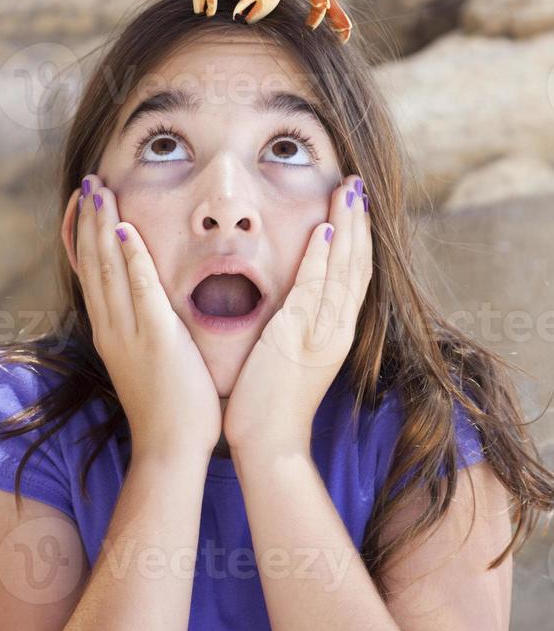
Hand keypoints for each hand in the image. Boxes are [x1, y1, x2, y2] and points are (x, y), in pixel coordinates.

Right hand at [74, 174, 221, 460]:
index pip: (92, 274)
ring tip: (99, 189)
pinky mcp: (155, 338)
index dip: (86, 236)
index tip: (86, 204)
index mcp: (110, 332)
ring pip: (108, 268)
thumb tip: (154, 311)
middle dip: (89, 219)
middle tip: (90, 182)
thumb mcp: (147, 364)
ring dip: (102, 225)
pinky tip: (124, 228)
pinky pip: (140, 288)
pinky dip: (130, 257)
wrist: (169, 450)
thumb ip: (146, 333)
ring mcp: (129, 332)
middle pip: (93, 262)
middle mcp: (111, 327)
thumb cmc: (169, 411)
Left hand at [223, 174, 371, 456]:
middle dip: (359, 222)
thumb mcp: (296, 359)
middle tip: (358, 185)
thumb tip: (294, 305)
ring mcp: (320, 334)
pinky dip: (322, 259)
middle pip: (357, 266)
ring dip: (347, 227)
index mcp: (336, 334)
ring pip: (343, 271)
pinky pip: (314, 290)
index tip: (355, 207)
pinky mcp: (296, 339)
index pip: (354, 277)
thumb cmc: (274, 406)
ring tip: (349, 191)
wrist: (271, 445)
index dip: (357, 239)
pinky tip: (323, 229)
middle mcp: (337, 330)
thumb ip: (299, 329)